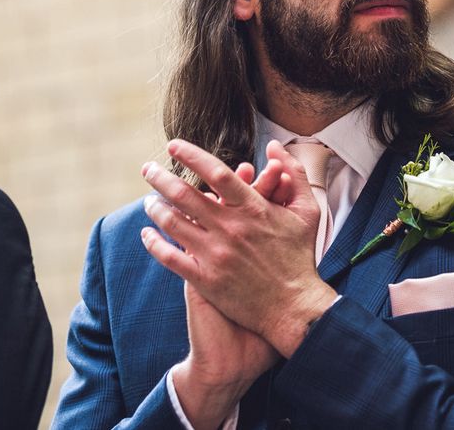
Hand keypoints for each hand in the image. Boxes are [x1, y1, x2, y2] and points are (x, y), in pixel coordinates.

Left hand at [166, 160, 284, 428]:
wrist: (294, 308)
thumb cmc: (300, 256)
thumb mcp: (307, 210)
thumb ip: (294, 173)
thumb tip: (276, 145)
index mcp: (253, 209)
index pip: (216, 172)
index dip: (191, 155)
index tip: (174, 146)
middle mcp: (231, 228)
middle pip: (185, 195)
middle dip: (161, 178)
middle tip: (147, 169)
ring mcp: (216, 255)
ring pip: (173, 223)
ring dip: (155, 207)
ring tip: (148, 200)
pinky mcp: (206, 280)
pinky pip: (170, 257)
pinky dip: (153, 243)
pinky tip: (146, 234)